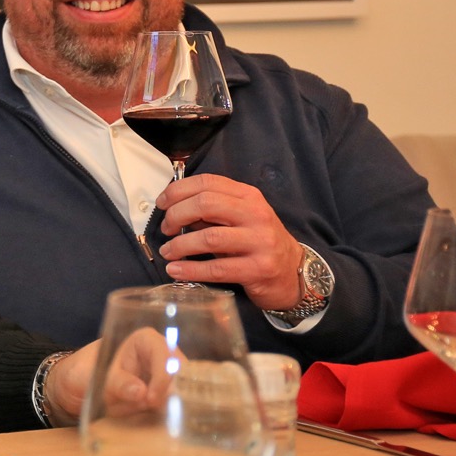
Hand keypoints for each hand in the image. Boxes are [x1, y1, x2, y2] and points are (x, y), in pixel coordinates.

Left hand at [45, 329, 171, 424]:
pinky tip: (165, 428)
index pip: (165, 352)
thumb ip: (115, 382)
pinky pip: (174, 409)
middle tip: (163, 414)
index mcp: (144, 341)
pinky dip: (171, 418)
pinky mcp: (160, 402)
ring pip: (183, 393)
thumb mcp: (90, 376)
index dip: (163, 374)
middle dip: (177, 394)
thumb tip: (141, 393)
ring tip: (166, 424)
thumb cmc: (80, 373)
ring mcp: (162, 381)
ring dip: (177, 408)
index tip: (151, 398)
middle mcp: (158, 359)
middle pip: (183, 374)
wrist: (72, 394)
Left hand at [155, 173, 302, 309]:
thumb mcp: (238, 219)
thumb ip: (210, 211)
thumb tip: (172, 208)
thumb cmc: (257, 242)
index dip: (178, 190)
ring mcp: (260, 242)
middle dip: (176, 215)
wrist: (293, 272)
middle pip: (205, 204)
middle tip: (166, 229)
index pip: (208, 182)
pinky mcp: (259, 269)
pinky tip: (175, 270)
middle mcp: (256, 215)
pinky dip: (190, 269)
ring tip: (168, 252)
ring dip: (180, 245)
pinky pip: (217, 268)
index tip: (162, 203)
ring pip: (209, 237)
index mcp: (248, 196)